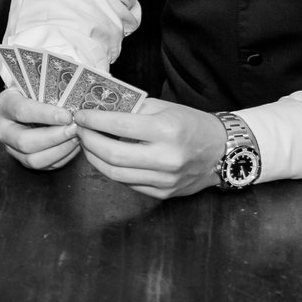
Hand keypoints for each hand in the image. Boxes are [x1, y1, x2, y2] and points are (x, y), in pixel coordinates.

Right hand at [0, 86, 80, 170]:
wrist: (29, 101)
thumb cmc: (35, 90)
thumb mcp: (36, 84)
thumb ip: (49, 90)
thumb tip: (74, 100)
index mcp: (3, 105)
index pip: (22, 111)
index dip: (45, 115)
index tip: (67, 116)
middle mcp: (2, 129)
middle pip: (24, 141)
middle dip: (53, 137)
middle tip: (74, 129)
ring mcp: (11, 147)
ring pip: (33, 159)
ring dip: (59, 150)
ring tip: (76, 137)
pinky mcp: (24, 160)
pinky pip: (44, 166)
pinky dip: (62, 157)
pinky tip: (74, 145)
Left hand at [77, 100, 226, 197]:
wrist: (222, 151)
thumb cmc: (191, 124)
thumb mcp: (165, 108)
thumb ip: (133, 109)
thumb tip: (98, 109)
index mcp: (167, 130)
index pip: (119, 126)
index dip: (94, 121)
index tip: (80, 115)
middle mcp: (167, 158)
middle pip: (112, 155)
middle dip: (88, 141)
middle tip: (79, 130)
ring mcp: (165, 179)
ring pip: (116, 174)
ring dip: (94, 158)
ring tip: (88, 144)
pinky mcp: (164, 193)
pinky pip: (128, 184)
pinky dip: (112, 170)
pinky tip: (106, 158)